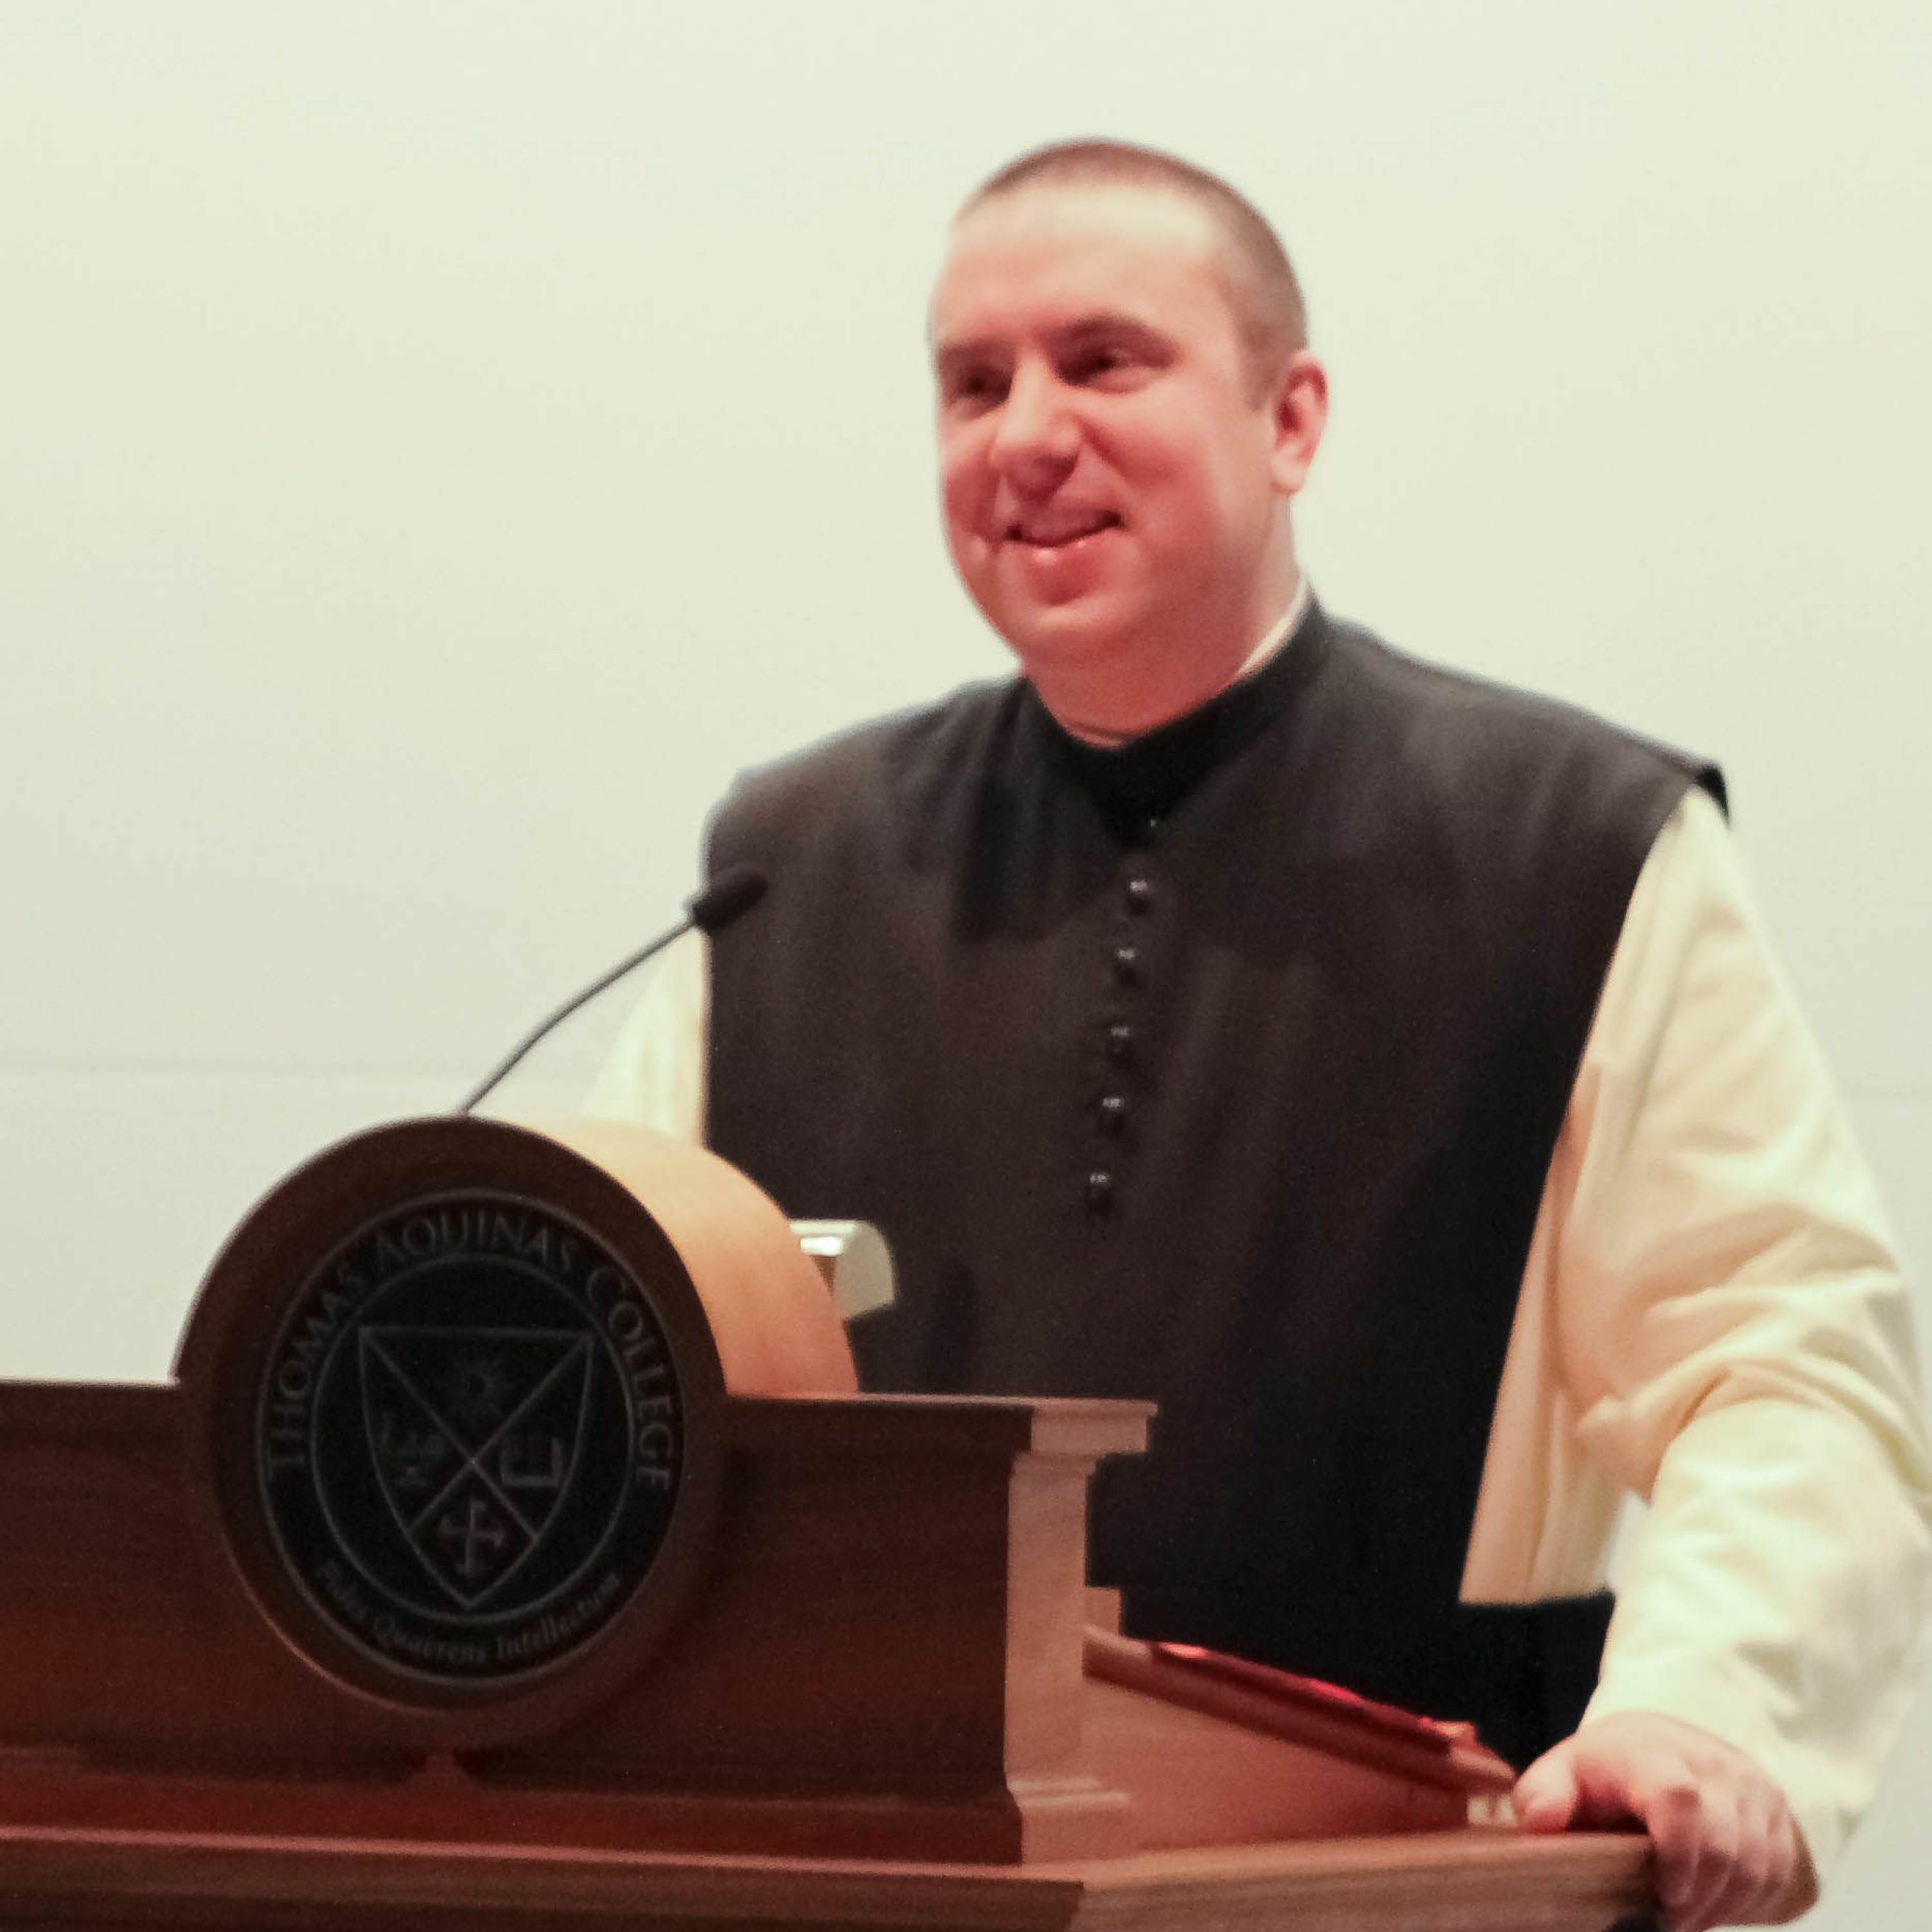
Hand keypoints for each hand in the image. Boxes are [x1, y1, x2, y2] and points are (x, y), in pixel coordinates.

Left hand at [1512, 1712, 1815, 1931]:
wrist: (1665, 1747)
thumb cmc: (1609, 1772)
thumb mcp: (1567, 1773)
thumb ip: (1544, 1793)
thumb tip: (1538, 1821)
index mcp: (1652, 1750)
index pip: (1678, 1797)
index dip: (1676, 1855)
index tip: (1661, 1895)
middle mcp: (1711, 1763)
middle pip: (1724, 1845)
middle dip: (1697, 1897)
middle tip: (1669, 1919)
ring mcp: (1752, 1788)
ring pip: (1757, 1866)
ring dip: (1721, 1904)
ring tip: (1686, 1914)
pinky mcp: (1778, 1815)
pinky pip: (1778, 1874)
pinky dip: (1748, 1900)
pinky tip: (1714, 1900)